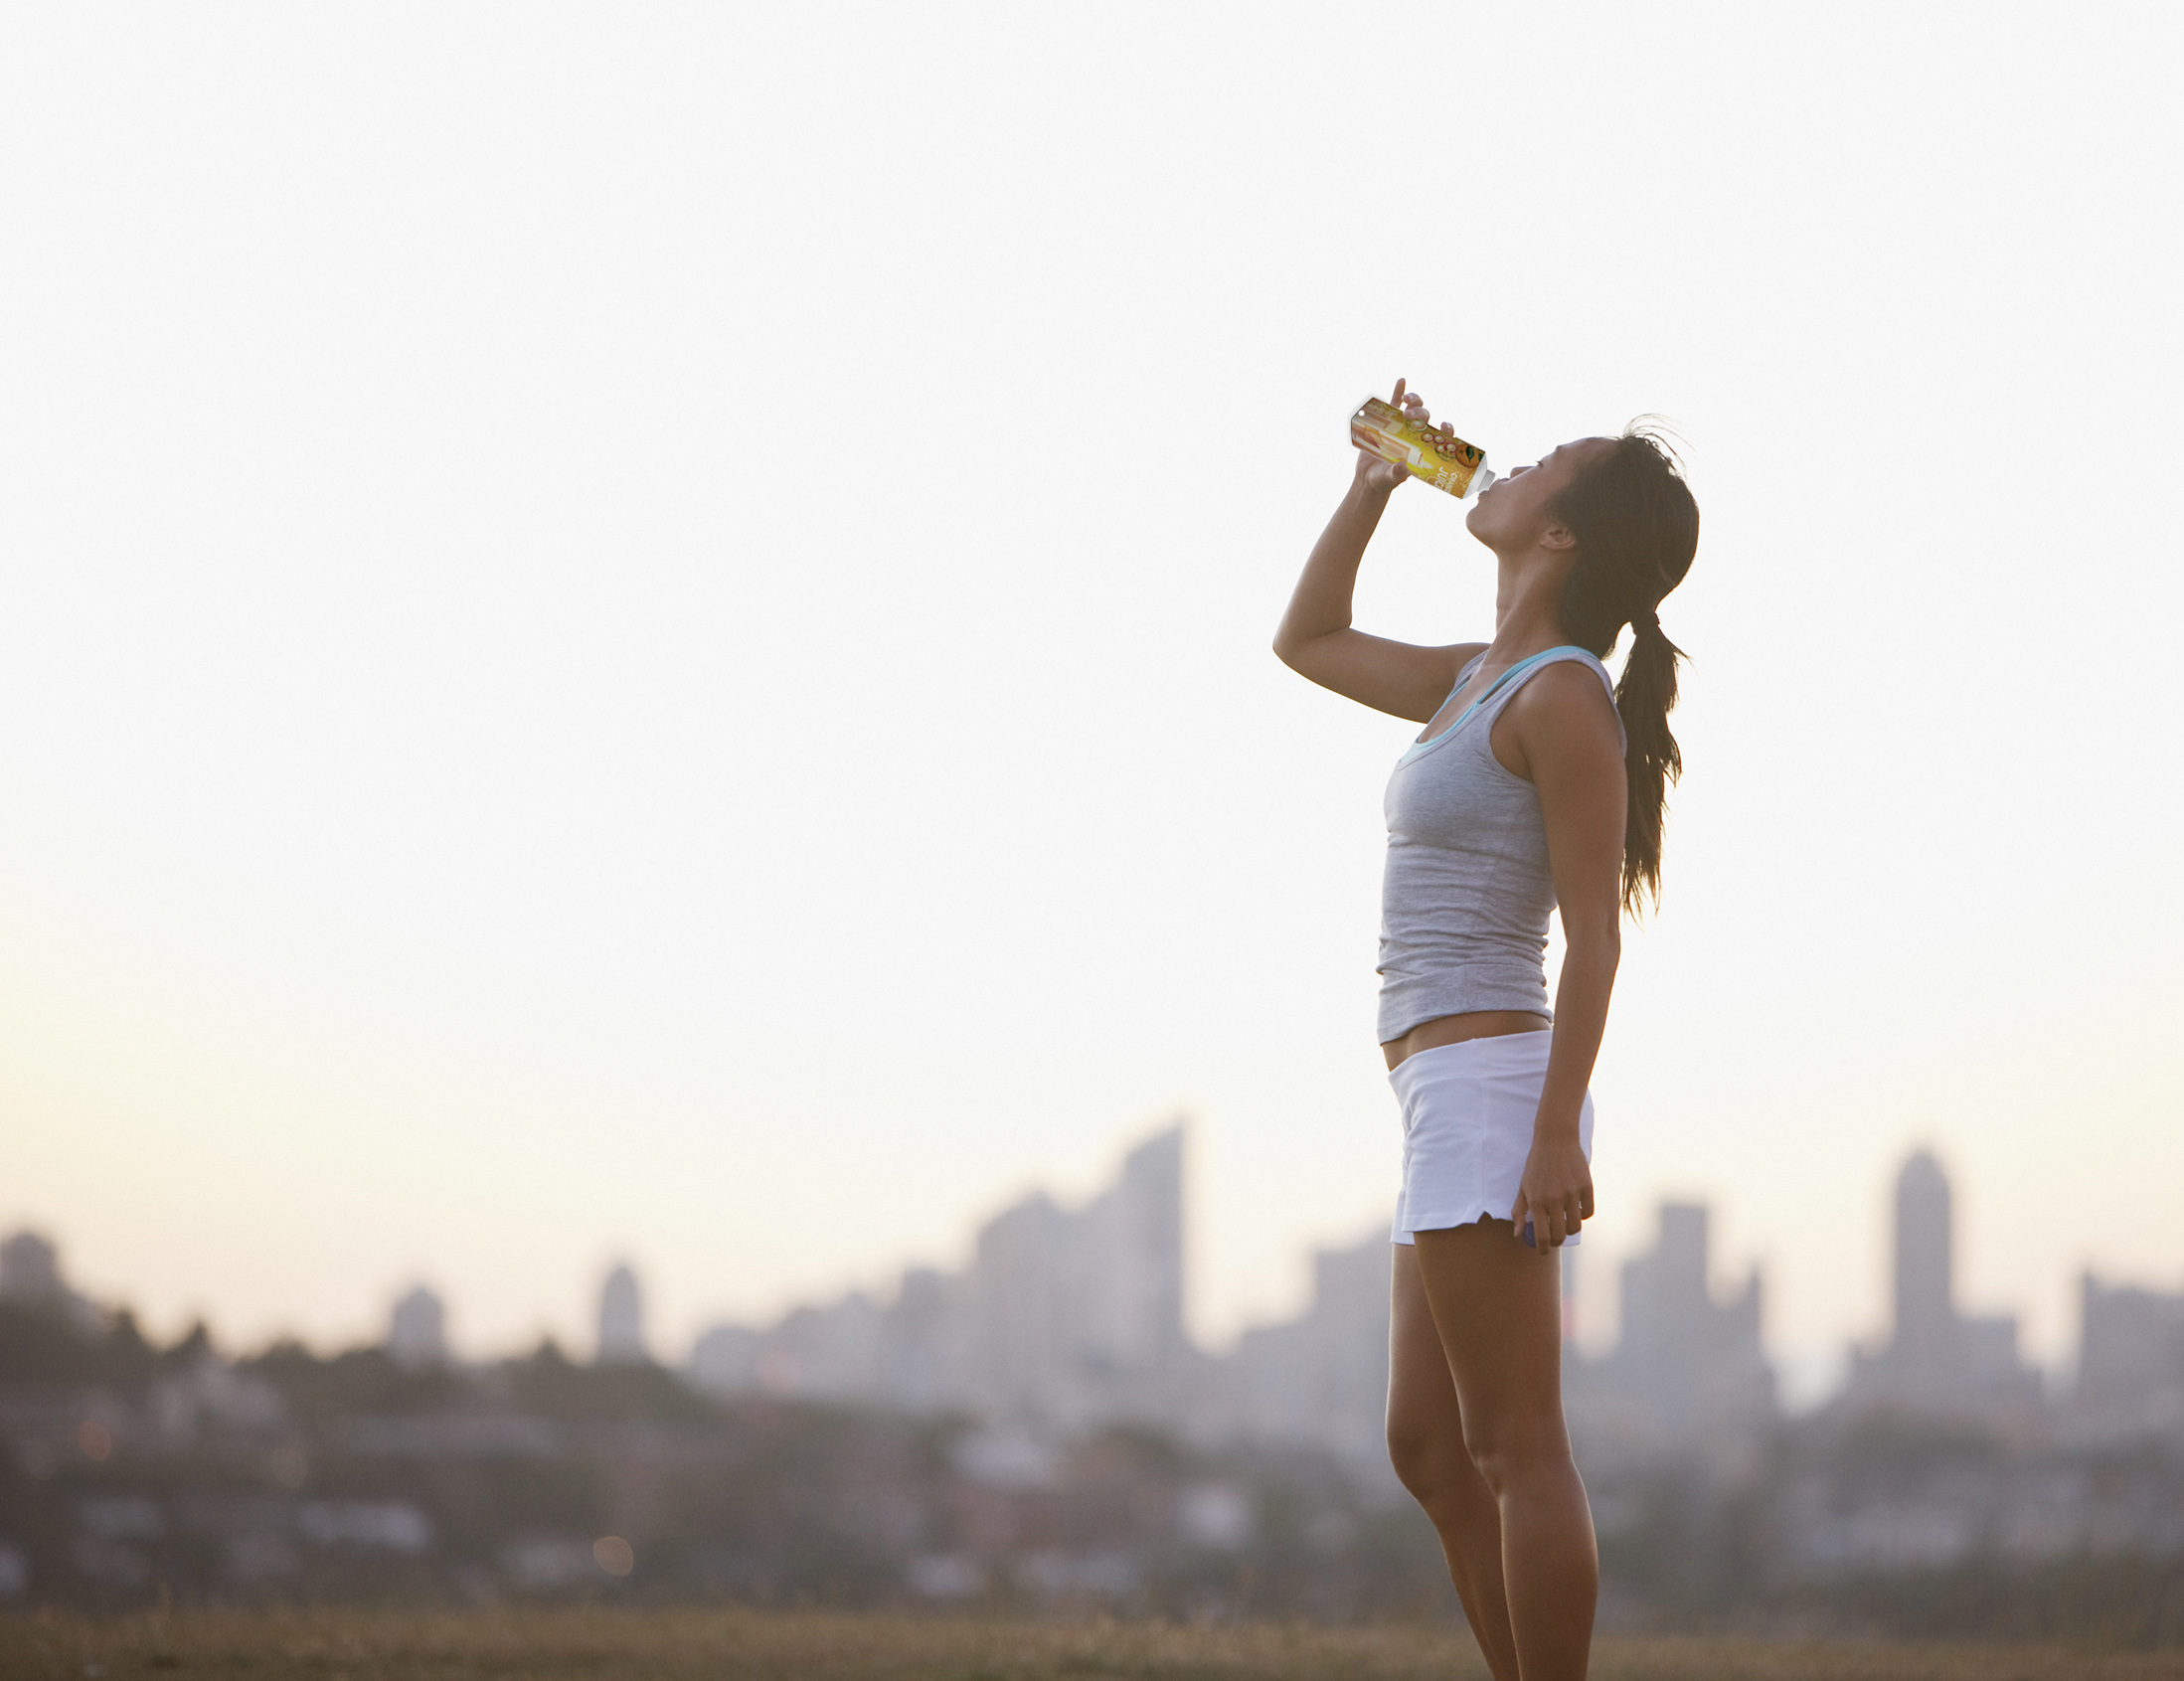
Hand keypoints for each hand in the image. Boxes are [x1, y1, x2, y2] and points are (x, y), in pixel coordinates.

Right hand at [1353, 377, 1462, 494]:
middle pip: (1425, 418)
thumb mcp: (1390, 479)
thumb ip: (1397, 475)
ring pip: (1413, 408)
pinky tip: (1402, 381)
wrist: (1368, 477)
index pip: (1440, 437)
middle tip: (1411, 416)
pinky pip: (1394, 404)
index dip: (1446, 430)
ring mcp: (1402, 427)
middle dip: (1422, 413)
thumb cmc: (1384, 480)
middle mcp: (1415, 436)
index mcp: (1422, 449)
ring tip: (1408, 400)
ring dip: (1414, 401)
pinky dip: (1398, 392)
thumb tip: (1402, 468)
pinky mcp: (1387, 423)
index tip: (1445, 425)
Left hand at [1510, 1130, 1593, 1251]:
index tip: (1543, 1251)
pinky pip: (1588, 1213)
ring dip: (1569, 1229)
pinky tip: (1575, 1209)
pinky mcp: (1586, 1187)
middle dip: (1556, 1242)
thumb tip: (1518, 1235)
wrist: (1555, 1139)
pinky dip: (1582, 1215)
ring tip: (1564, 1222)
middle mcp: (1554, 1199)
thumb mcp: (1523, 1186)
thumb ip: (1519, 1211)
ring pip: (1575, 1226)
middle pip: (1560, 1235)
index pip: (1542, 1236)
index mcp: (1536, 1200)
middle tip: (1553, 1239)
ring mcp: (1571, 1193)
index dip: (1543, 1248)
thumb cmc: (1536, 1165)